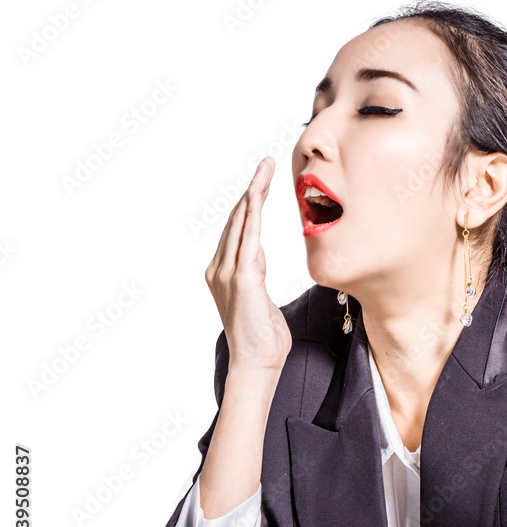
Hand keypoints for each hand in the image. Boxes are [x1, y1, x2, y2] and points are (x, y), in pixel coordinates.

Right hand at [204, 157, 291, 372]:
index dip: (250, 203)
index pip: (239, 229)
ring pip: (242, 221)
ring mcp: (229, 272)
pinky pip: (249, 236)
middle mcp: (220, 268)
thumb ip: (257, 273)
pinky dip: (253, 212)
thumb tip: (259, 255)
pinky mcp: (243, 277)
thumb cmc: (263, 338)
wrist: (257, 363)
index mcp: (223, 272)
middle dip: (254, 188)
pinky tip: (258, 193)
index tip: (262, 182)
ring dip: (255, 191)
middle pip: (238, 218)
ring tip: (266, 168)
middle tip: (267, 163)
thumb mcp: (262, 297)